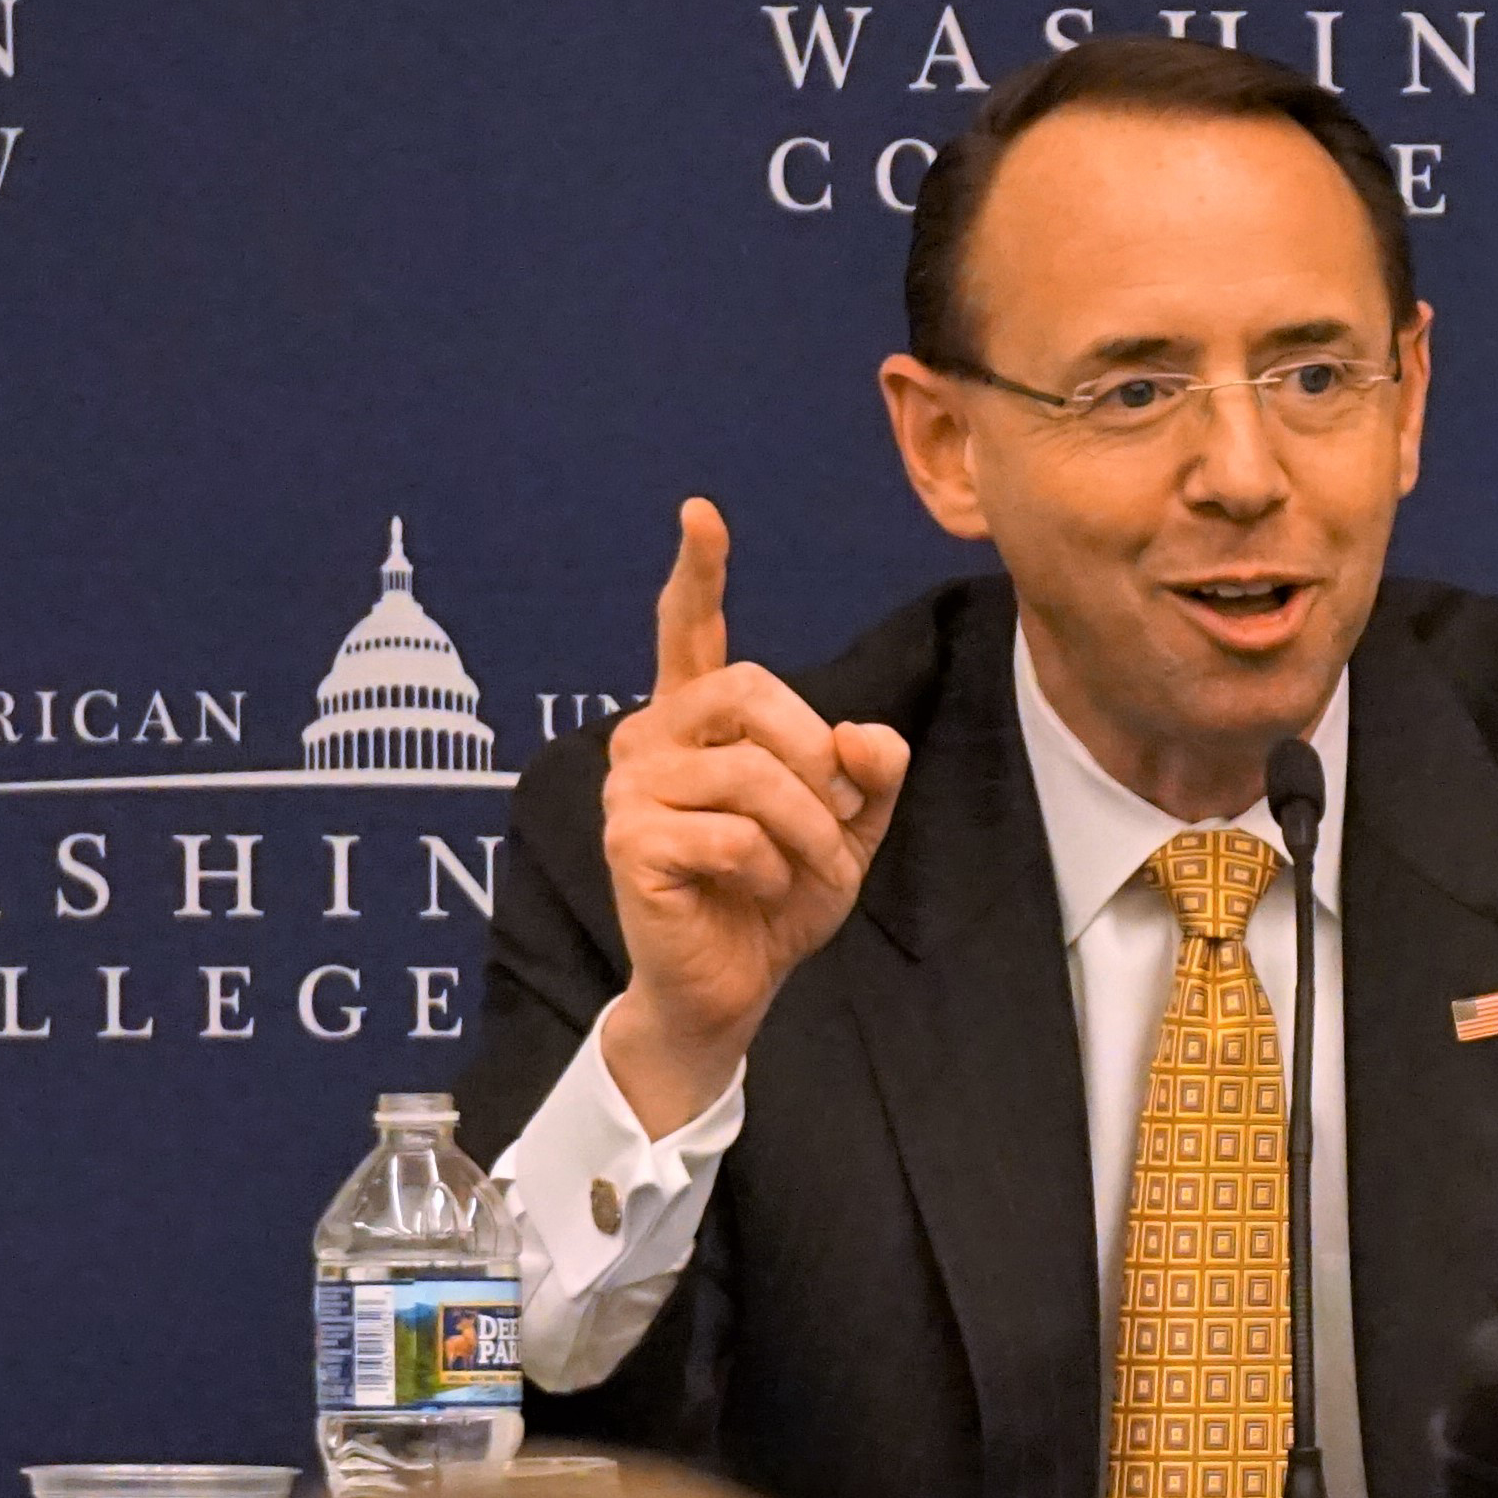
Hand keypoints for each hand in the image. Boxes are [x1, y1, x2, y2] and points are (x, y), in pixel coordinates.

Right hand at [593, 500, 914, 1133]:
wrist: (735, 984)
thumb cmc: (779, 898)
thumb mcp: (849, 826)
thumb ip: (869, 770)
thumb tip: (867, 734)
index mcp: (698, 725)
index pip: (689, 634)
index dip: (698, 574)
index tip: (700, 513)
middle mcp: (651, 740)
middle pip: (753, 694)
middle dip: (818, 762)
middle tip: (840, 825)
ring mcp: (630, 787)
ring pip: (751, 773)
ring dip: (810, 832)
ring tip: (810, 873)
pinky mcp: (628, 841)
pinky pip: (732, 834)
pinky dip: (772, 869)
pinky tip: (757, 892)